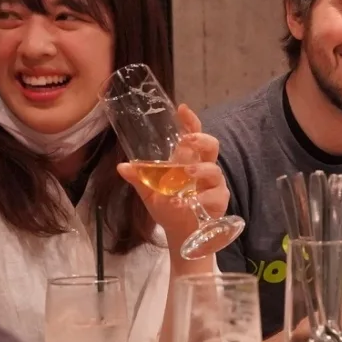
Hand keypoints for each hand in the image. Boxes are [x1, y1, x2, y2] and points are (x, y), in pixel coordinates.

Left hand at [117, 104, 229, 232]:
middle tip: (188, 141)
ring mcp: (213, 184)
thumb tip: (122, 166)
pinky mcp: (219, 201)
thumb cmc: (169, 207)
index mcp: (188, 160)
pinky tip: (189, 204)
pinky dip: (202, 199)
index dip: (190, 121)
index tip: (182, 109)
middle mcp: (204, 168)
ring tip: (187, 173)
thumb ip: (139, 178)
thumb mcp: (150, 192)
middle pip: (211, 146)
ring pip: (214, 170)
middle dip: (202, 140)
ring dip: (201, 170)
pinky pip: (215, 196)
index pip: (192, 135)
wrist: (181, 233)